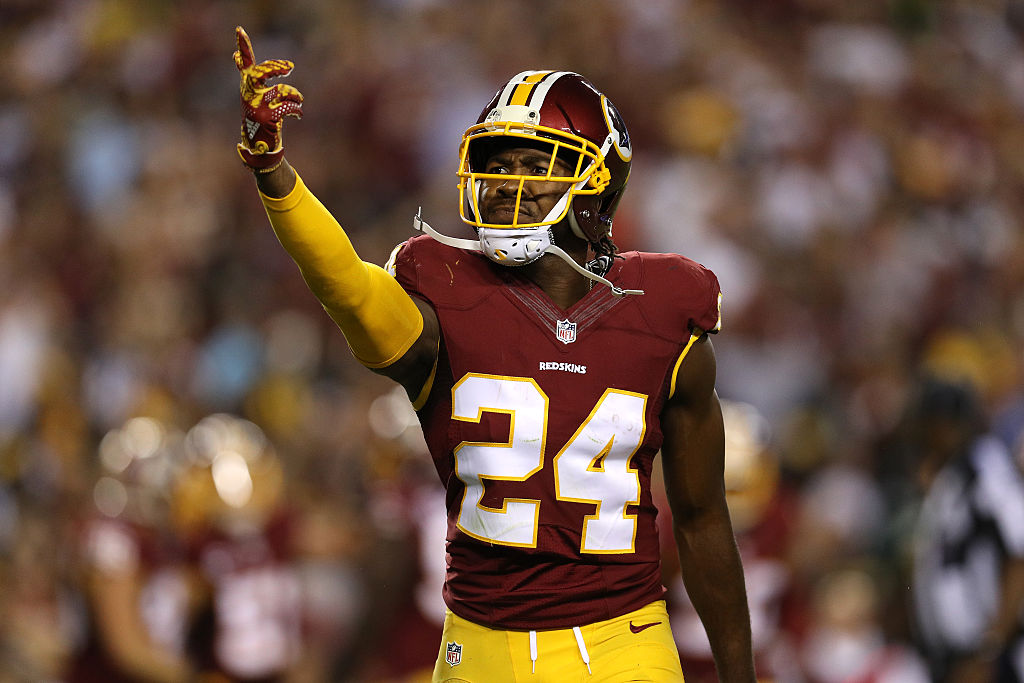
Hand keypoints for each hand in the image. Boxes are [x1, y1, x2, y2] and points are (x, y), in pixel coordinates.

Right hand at [233, 26, 302, 172]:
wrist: (260, 148)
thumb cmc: (259, 120)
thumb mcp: (251, 97)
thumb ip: (249, 77)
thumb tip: (236, 56)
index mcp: (247, 88)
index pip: (245, 64)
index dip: (243, 47)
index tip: (240, 30)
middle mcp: (249, 95)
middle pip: (261, 73)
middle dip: (276, 68)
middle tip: (289, 68)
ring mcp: (257, 107)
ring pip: (281, 91)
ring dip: (295, 95)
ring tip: (299, 101)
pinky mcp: (267, 118)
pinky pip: (288, 107)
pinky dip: (297, 110)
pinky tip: (298, 114)